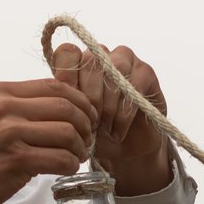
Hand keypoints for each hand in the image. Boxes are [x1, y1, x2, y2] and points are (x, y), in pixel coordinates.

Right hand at [0, 79, 96, 203]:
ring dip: (79, 147)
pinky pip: (61, 158)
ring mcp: (8, 132)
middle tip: (85, 140)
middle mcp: (2, 106)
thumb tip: (63, 106)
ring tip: (75, 157)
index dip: (80, 101)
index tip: (86, 118)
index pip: (55, 84)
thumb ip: (17, 108)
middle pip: (66, 105)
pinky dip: (71, 166)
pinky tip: (65, 170)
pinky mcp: (14, 161)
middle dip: (86, 124)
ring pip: (68, 131)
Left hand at [51, 41, 174, 194]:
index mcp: (78, 63)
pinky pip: (134, 84)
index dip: (68, 78)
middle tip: (89, 125)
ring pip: (114, 69)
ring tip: (104, 131)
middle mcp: (101, 56)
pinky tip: (117, 131)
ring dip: (107, 105)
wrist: (125, 151)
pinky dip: (124, 113)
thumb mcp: (74, 120)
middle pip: (91, 61)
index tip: (70, 107)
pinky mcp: (146, 72)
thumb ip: (65, 102)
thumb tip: (57, 95)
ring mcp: (125, 60)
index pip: (68, 52)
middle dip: (89, 97)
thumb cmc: (95, 133)